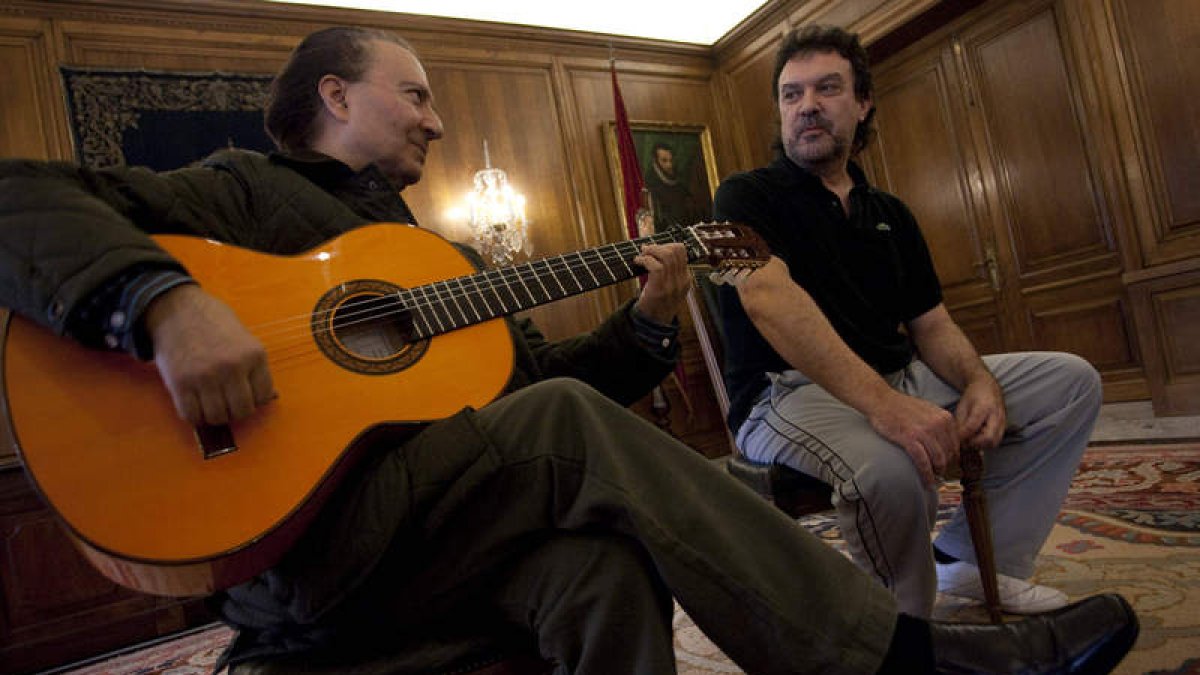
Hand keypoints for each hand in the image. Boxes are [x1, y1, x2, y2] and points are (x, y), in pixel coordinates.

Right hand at [143, 284, 274, 425]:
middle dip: (236, 411)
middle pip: (242, 411)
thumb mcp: (244, 338)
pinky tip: (195, 404)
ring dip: (215, 415)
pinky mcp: (180, 383)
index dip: (255, 399)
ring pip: (218, 417)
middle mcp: (232, 367)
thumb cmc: (213, 323)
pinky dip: (195, 416)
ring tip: (211, 402)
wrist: (176, 309)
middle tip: (228, 403)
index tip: (246, 394)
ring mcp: (205, 376)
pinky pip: (192, 415)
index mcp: (254, 355)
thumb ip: (255, 367)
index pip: (264, 396)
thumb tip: (270, 398)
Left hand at [633, 242, 690, 323]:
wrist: (654, 323)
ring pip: (666, 256)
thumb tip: (655, 249)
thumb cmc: (658, 301)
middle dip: (658, 246)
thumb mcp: (670, 286)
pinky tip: (638, 262)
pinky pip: (655, 266)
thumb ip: (668, 270)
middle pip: (675, 251)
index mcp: (685, 278)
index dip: (667, 245)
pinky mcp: (660, 289)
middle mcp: (682, 281)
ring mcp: (672, 285)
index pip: (682, 251)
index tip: (656, 249)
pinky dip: (645, 260)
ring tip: (642, 255)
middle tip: (646, 250)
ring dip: (651, 251)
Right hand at [867, 391, 958, 487]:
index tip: (948, 465)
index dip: (952, 458)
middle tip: (939, 474)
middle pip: (949, 454)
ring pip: (938, 459)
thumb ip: (940, 423)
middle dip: (945, 467)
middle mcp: (938, 424)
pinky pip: (923, 461)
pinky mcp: (909, 439)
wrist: (881, 401)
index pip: (956, 444)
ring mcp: (924, 431)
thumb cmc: (902, 406)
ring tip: (933, 479)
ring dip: (936, 473)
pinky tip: (927, 482)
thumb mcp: (929, 410)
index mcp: (945, 417)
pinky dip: (926, 474)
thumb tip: (947, 442)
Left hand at [954, 375, 1005, 449]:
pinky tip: (979, 437)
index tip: (955, 439)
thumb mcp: (962, 406)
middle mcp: (996, 415)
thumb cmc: (972, 397)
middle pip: (988, 438)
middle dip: (974, 444)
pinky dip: (987, 443)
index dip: (962, 436)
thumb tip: (957, 440)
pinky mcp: (1005, 426)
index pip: (972, 427)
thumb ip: (960, 423)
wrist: (988, 387)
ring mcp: (1003, 421)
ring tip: (971, 439)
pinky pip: (997, 440)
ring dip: (981, 445)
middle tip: (965, 441)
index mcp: (983, 407)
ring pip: (994, 442)